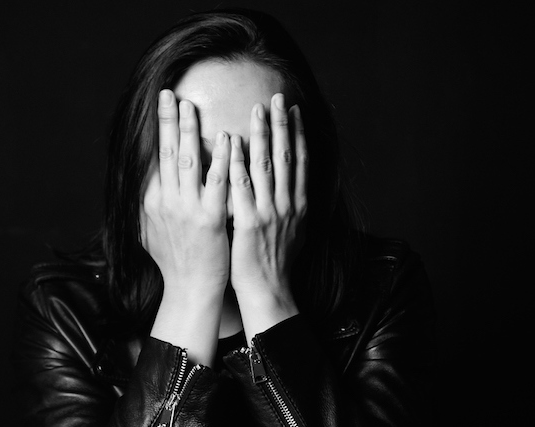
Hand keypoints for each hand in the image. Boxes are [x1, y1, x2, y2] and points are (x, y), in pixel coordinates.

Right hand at [141, 89, 232, 295]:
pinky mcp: (209, 219)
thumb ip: (149, 203)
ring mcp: (186, 209)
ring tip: (190, 106)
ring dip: (188, 131)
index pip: (154, 156)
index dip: (158, 128)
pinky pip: (215, 183)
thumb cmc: (175, 261)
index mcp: (152, 201)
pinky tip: (225, 140)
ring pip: (186, 161)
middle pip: (165, 152)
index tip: (162, 104)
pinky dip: (219, 160)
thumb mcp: (150, 230)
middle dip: (167, 120)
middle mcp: (165, 201)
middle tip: (169, 93)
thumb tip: (145, 181)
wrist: (190, 289)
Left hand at [229, 93, 306, 338]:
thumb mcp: (294, 232)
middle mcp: (288, 205)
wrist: (269, 292)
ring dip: (263, 135)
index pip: (300, 161)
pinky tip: (233, 144)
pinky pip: (243, 187)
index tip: (295, 110)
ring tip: (258, 110)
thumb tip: (292, 189)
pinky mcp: (250, 223)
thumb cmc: (276, 264)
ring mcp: (270, 212)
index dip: (298, 133)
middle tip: (278, 97)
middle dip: (282, 125)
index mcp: (299, 205)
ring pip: (267, 166)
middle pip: (287, 156)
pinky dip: (239, 163)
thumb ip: (291, 208)